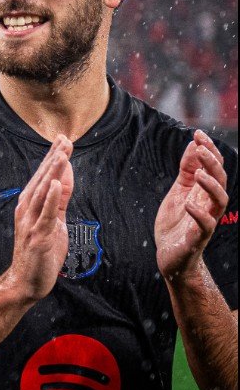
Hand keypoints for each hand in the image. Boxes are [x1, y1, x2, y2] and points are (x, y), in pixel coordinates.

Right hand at [4, 134, 73, 302]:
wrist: (26, 282)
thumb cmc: (40, 252)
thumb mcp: (54, 221)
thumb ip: (59, 199)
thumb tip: (64, 175)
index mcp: (30, 206)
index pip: (43, 177)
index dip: (53, 158)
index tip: (63, 139)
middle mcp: (26, 211)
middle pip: (41, 180)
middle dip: (54, 159)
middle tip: (64, 139)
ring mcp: (30, 223)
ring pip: (42, 193)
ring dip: (51, 173)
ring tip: (61, 155)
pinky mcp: (38, 237)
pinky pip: (45, 215)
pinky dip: (49, 198)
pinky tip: (54, 184)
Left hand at [156, 130, 228, 282]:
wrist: (171, 256)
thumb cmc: (176, 223)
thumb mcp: (179, 191)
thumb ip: (187, 171)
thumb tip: (193, 144)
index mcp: (204, 192)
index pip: (213, 167)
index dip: (208, 150)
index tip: (198, 133)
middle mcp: (209, 204)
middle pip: (220, 180)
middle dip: (212, 162)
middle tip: (201, 147)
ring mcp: (205, 220)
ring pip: (220, 200)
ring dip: (211, 185)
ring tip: (200, 173)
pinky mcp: (197, 238)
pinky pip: (205, 226)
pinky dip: (199, 215)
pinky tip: (190, 204)